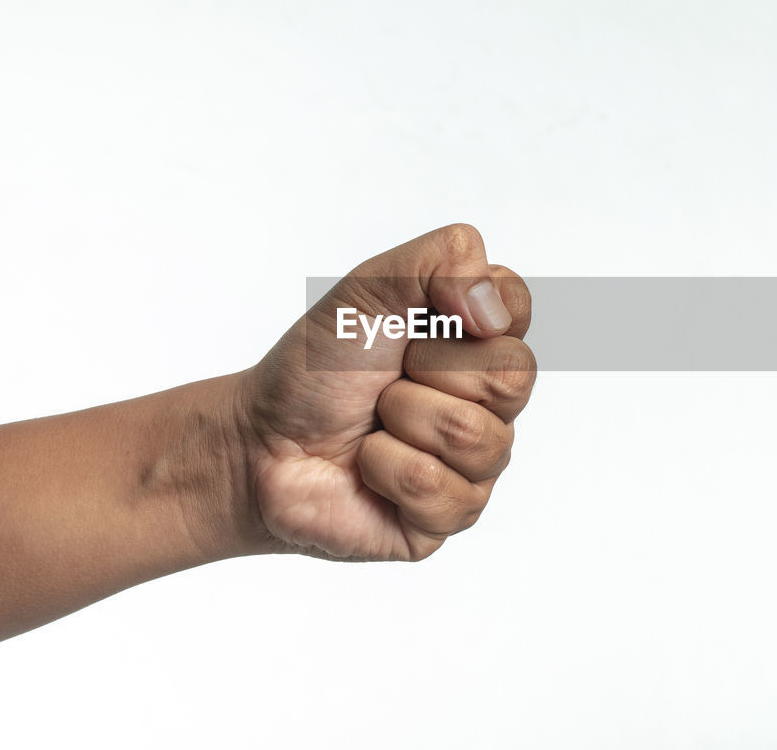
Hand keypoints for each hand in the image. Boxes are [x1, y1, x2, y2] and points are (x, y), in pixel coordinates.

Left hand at [236, 224, 535, 560]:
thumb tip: (492, 306)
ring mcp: (476, 464)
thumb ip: (441, 259)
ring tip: (374, 423)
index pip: (517, 308)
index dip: (469, 309)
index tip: (420, 319)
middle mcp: (489, 402)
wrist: (259, 440)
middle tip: (387, 378)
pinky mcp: (449, 516)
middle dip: (429, 368)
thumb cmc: (318, 370)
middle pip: (512, 376)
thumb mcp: (370, 288)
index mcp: (478, 340)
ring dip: (402, 420)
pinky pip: (440, 489)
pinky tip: (368, 467)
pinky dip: (385, 469)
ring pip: (475, 436)